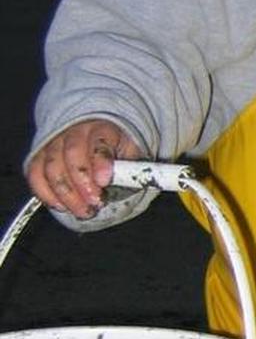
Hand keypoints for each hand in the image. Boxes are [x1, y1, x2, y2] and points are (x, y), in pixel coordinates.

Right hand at [26, 119, 142, 217]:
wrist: (95, 132)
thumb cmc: (115, 147)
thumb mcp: (131, 151)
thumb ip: (133, 166)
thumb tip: (136, 183)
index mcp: (102, 129)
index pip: (99, 143)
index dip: (100, 162)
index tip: (104, 181)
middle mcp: (74, 132)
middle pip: (71, 156)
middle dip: (82, 184)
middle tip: (94, 204)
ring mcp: (54, 144)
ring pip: (51, 167)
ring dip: (65, 193)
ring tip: (83, 210)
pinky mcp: (40, 156)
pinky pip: (35, 175)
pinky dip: (45, 193)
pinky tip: (61, 206)